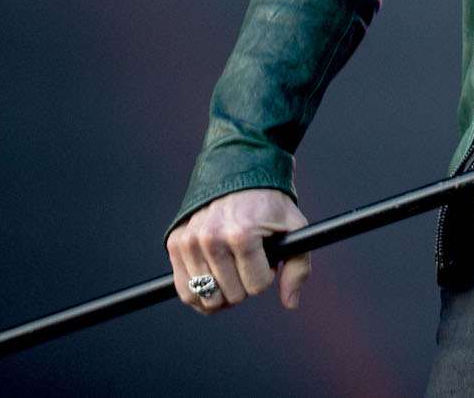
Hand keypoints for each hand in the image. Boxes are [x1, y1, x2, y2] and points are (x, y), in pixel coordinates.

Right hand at [166, 187, 309, 313]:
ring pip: (207, 298)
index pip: (257, 287)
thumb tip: (291, 303)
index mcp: (242, 235)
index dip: (266, 276)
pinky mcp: (175, 243)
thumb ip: (298, 267)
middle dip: (245, 283)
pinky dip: (199, 295)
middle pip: (232, 295)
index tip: (266, 256)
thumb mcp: (294, 228)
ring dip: (223, 291)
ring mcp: (190, 241)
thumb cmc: (269, 203)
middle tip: (248, 259)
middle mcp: (211, 238)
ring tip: (232, 269)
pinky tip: (213, 282)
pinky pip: (185, 291)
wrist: (238, 170)